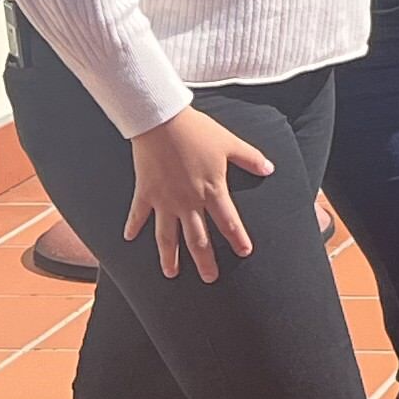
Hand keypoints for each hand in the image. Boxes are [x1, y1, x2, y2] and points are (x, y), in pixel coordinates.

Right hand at [124, 108, 274, 279]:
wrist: (162, 121)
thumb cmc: (197, 131)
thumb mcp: (229, 143)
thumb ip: (250, 158)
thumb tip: (270, 169)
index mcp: (212, 190)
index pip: (229, 221)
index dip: (238, 238)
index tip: (245, 252)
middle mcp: (188, 201)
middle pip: (198, 238)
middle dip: (204, 261)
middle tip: (209, 278)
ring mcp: (164, 200)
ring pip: (167, 236)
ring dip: (169, 256)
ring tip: (170, 274)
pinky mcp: (145, 192)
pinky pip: (138, 214)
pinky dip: (133, 226)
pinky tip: (128, 239)